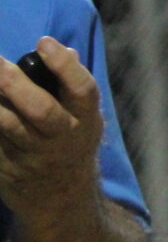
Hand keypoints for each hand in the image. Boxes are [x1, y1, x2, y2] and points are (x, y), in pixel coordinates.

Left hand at [0, 37, 103, 216]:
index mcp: (85, 120)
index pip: (81, 90)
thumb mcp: (83, 118)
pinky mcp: (6, 168)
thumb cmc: (70, 143)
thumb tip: (65, 50)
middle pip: (41, 110)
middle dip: (16, 84)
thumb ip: (71, 86)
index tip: (44, 42)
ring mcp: (33, 156)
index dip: (64, 66)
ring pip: (8, 126)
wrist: (60, 199)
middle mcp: (62, 139)